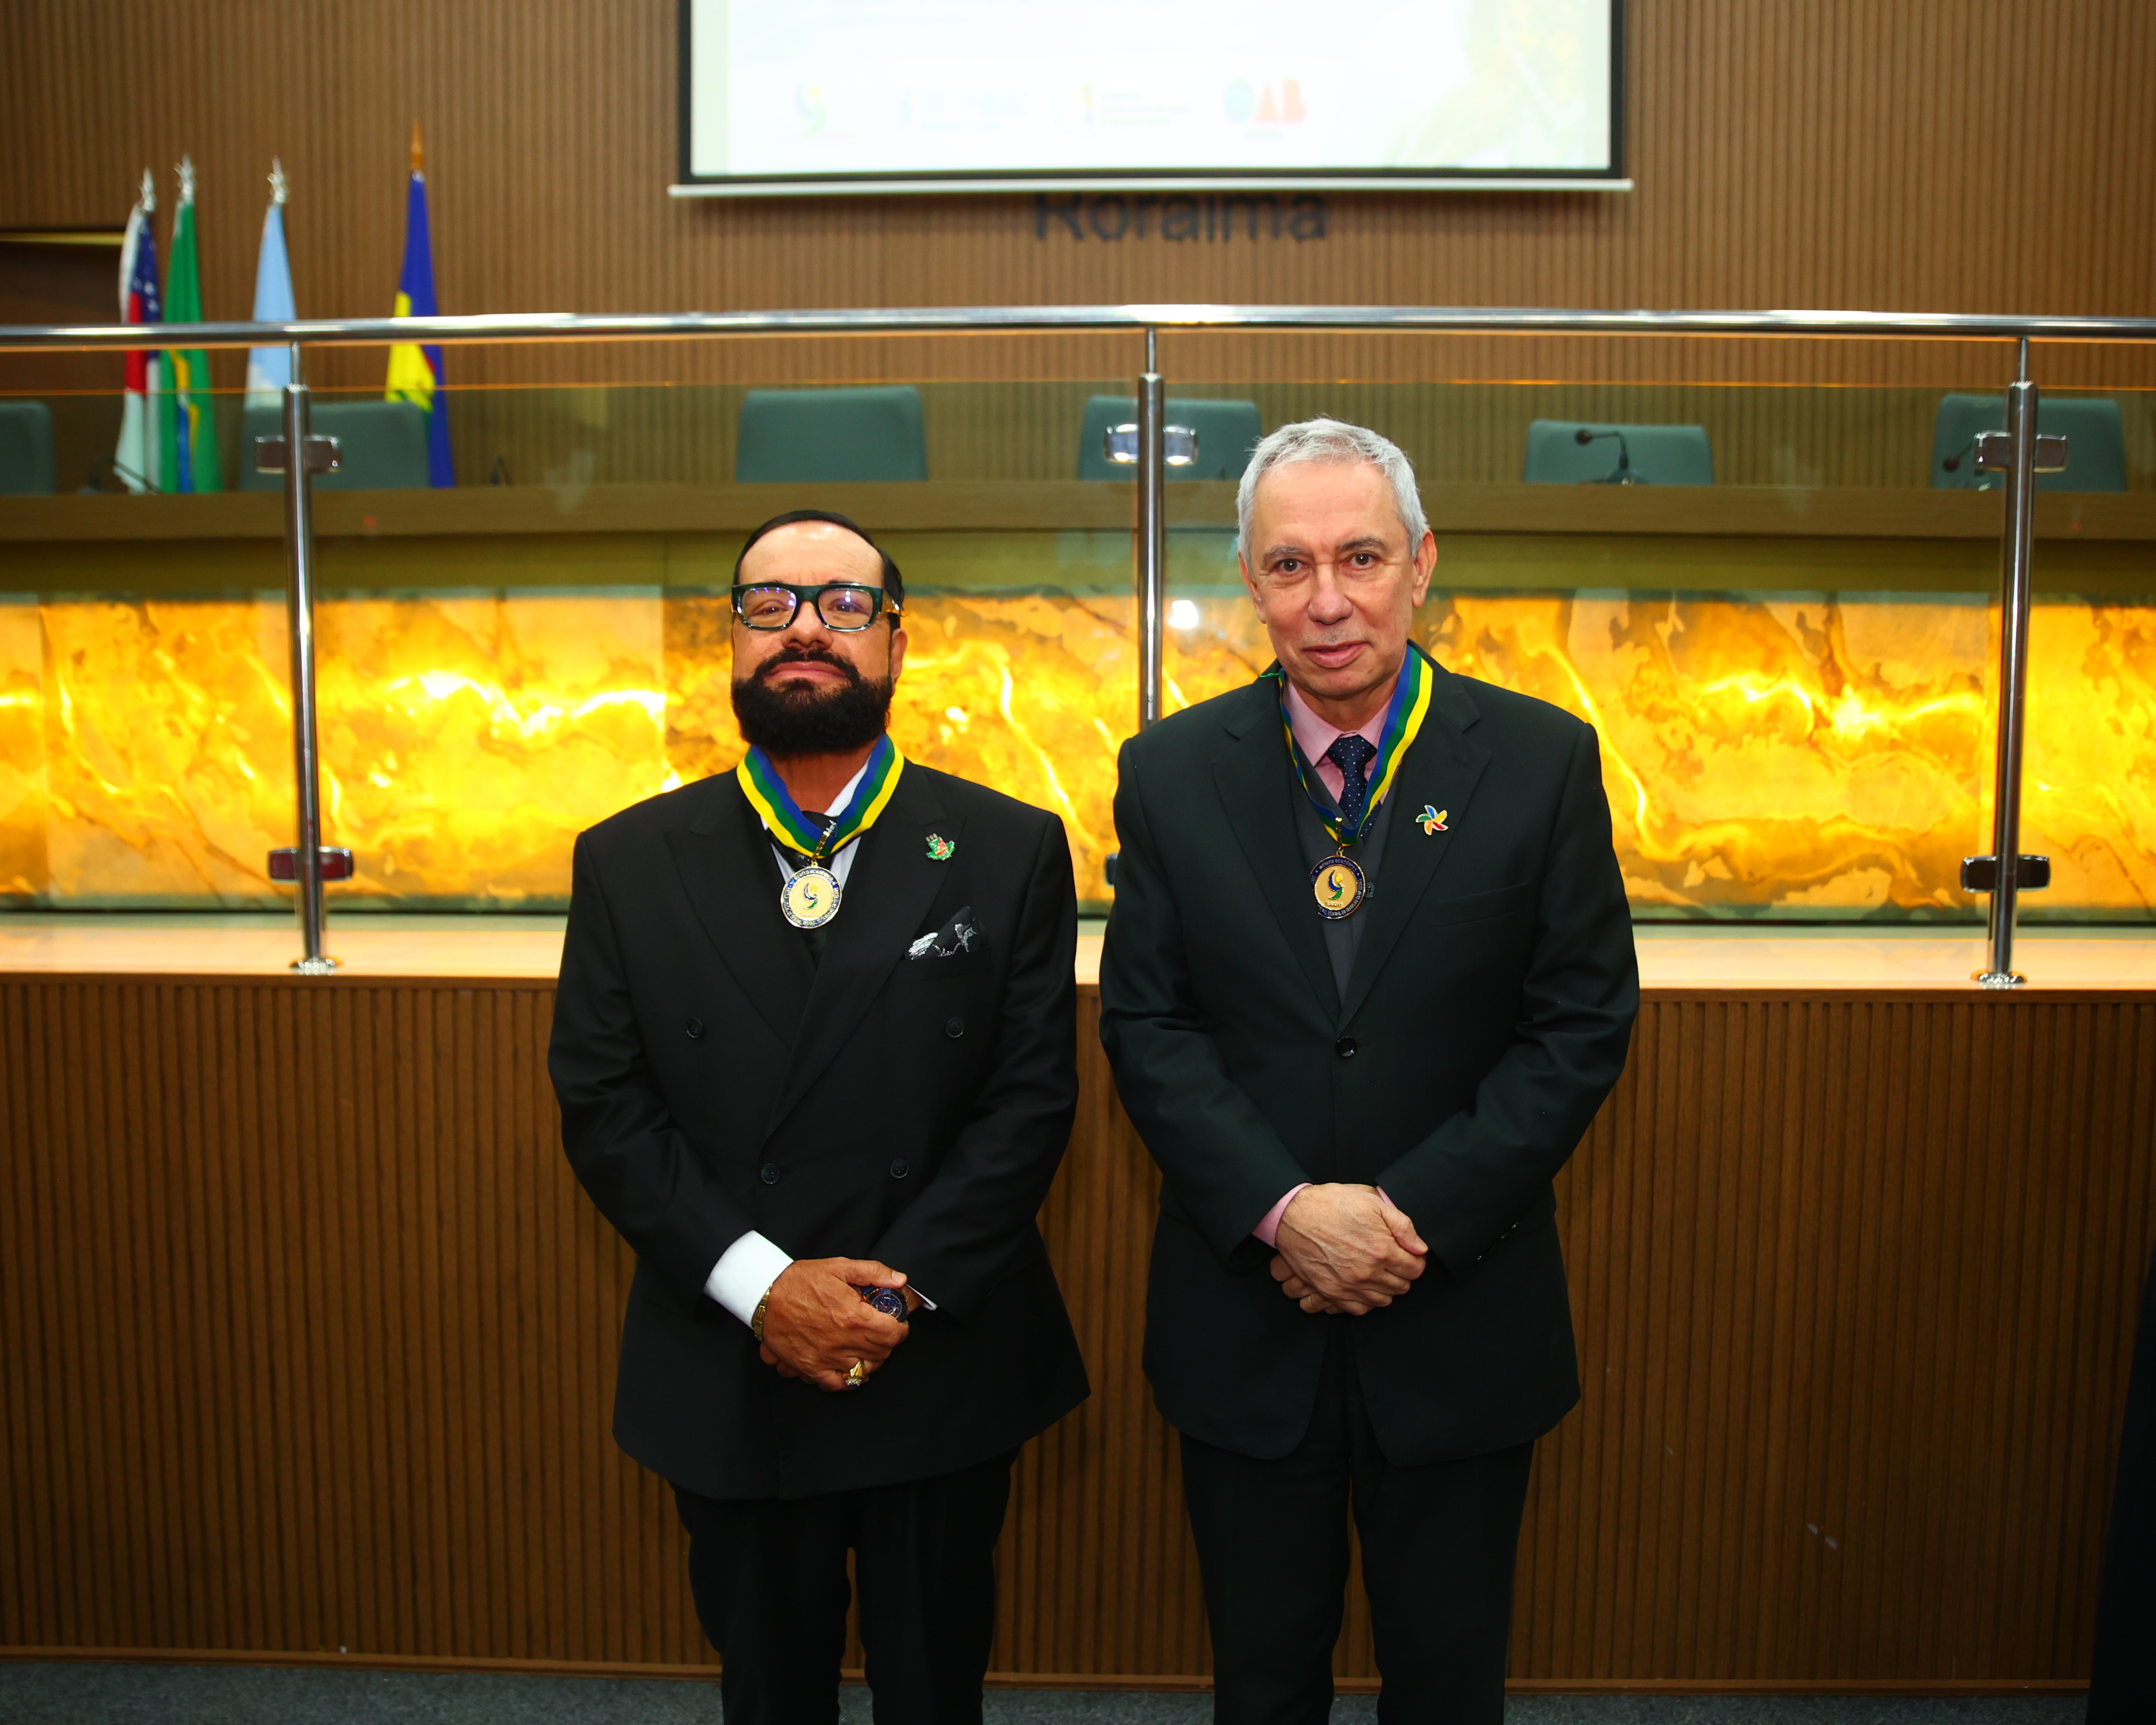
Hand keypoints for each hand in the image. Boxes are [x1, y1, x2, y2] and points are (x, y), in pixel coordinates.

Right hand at [756, 1258, 911, 1390]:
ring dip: (870, 1359)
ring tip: (865, 1346)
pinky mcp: (810, 1368)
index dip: (900, 1329)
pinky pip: (836, 1384)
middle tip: (880, 1331)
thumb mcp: (839, 1267)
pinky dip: (847, 1379)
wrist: (765, 1295)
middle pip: (881, 1354)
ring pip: (863, 1370)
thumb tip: (899, 1280)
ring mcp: (826, 1358)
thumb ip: (873, 1272)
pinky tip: (849, 1366)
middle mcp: (842, 1341)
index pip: (893, 1335)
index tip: (897, 1323)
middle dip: (887, 1342)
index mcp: (853, 1316)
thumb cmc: (800, 1281)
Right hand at [1271, 1186, 1425, 1315]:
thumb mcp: (1372, 1202)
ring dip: (1385, 1288)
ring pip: (1383, 1300)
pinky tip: (1363, 1286)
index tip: (1409, 1254)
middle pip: (1402, 1287)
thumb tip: (1420, 1247)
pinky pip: (1359, 1309)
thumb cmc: (1331, 1204)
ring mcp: (1348, 1285)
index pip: (1415, 1269)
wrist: (1292, 1214)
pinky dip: (1365, 1301)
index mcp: (1381, 1249)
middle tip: (1393, 1261)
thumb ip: (1402, 1226)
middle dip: (1402, 1274)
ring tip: (1378, 1272)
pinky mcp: (1331, 1292)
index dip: (1415, 1261)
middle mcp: (1367, 1272)